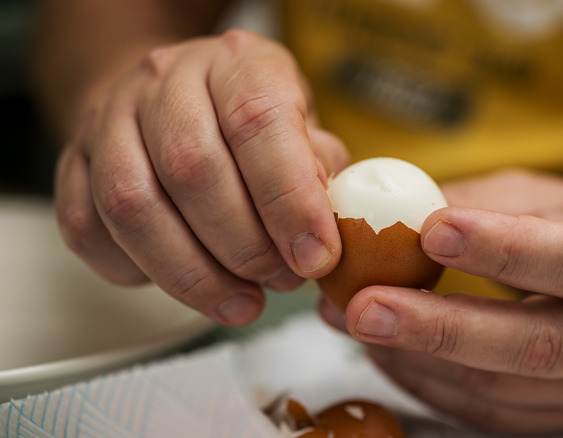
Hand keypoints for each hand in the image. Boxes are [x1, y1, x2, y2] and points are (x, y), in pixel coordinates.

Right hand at [54, 29, 348, 325]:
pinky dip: (140, 272)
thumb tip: (323, 236)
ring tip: (241, 302)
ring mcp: (109, 120)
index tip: (314, 256)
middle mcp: (166, 81)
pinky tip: (184, 282)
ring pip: (134, 207)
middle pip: (192, 170)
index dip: (289, 199)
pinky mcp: (72, 164)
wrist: (171, 97)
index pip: (257, 122)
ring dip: (194, 274)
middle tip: (280, 281)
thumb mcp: (305, 129)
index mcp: (236, 63)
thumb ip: (320, 173)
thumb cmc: (249, 121)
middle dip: (245, 247)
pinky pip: (88, 230)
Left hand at [320, 170, 562, 433]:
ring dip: (423, 360)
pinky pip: (492, 415)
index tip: (431, 230)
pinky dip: (430, 385)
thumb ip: (473, 205)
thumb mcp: (534, 196)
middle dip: (446, 328)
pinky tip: (389, 353)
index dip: (505, 249)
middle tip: (367, 305)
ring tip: (360, 324)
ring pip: (508, 389)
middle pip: (542, 342)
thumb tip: (386, 216)